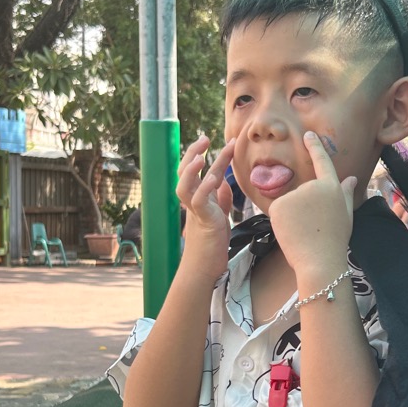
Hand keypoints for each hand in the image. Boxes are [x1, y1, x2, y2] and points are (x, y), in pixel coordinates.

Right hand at [175, 134, 233, 279]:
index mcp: (198, 198)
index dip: (204, 154)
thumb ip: (220, 198)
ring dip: (191, 169)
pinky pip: (199, 202)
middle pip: (185, 172)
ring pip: (184, 185)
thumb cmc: (211, 244)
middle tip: (205, 138)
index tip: (215, 139)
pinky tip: (214, 178)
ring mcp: (196, 211)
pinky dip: (205, 189)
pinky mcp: (203, 222)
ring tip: (202, 155)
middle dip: (193, 153)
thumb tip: (223, 181)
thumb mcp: (219, 215)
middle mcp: (193, 202)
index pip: (198, 170)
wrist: (204, 269)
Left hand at [268, 132, 354, 285]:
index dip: (314, 146)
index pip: (322, 161)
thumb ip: (345, 194)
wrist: (319, 260)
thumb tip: (351, 178)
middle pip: (302, 192)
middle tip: (313, 227)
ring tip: (303, 231)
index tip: (308, 135)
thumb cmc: (335, 240)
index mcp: (331, 187)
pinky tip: (291, 232)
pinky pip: (278, 211)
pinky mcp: (278, 205)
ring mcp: (295, 195)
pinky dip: (281, 221)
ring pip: (289, 202)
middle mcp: (313, 186)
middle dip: (303, 208)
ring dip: (292, 215)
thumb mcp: (346, 215)